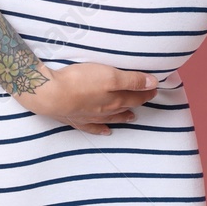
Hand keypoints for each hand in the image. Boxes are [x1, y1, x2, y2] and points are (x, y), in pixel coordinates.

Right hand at [15, 62, 159, 134]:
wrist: (51, 95)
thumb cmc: (81, 82)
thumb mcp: (110, 75)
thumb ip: (131, 80)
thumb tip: (153, 83)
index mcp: (115, 100)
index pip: (136, 96)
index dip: (146, 91)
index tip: (154, 88)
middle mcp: (106, 111)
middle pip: (125, 107)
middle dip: (137, 102)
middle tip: (146, 99)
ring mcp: (91, 117)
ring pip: (112, 118)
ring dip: (123, 116)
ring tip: (132, 117)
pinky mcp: (76, 118)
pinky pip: (93, 127)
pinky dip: (101, 129)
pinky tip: (106, 130)